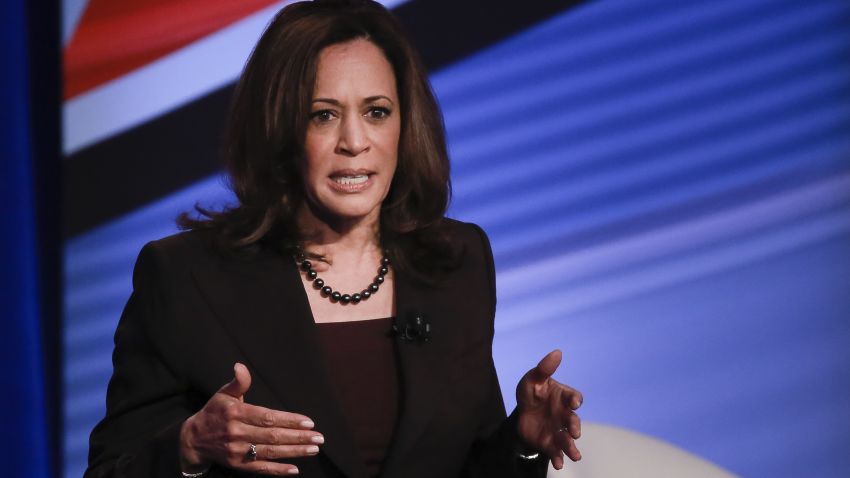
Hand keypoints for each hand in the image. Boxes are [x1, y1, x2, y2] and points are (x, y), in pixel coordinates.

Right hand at [179, 363, 322, 475]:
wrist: (193, 440)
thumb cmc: (214, 412)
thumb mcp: (223, 394)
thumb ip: (237, 382)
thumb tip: (241, 366)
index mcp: (237, 414)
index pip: (267, 417)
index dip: (289, 420)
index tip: (308, 422)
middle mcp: (237, 433)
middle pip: (272, 436)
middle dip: (298, 437)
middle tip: (319, 438)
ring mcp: (238, 451)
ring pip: (270, 452)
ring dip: (294, 452)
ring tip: (313, 449)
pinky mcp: (238, 465)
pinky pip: (260, 468)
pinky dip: (277, 470)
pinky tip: (295, 469)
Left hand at [515, 350, 582, 469]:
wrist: (522, 411)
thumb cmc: (532, 391)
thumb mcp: (533, 379)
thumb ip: (544, 368)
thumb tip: (557, 352)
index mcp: (564, 397)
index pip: (574, 398)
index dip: (575, 400)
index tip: (574, 403)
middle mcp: (565, 414)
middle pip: (573, 421)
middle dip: (575, 427)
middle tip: (574, 432)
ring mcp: (558, 430)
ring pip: (568, 440)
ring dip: (571, 447)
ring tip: (575, 456)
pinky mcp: (550, 443)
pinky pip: (556, 451)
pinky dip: (558, 458)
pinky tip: (558, 464)